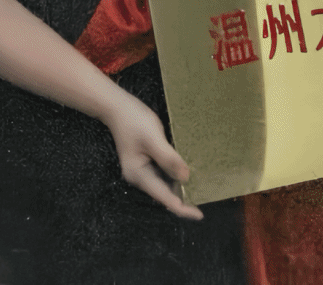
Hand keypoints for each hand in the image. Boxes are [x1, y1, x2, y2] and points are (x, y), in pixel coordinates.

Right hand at [104, 96, 202, 218]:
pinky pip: (163, 174)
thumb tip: (185, 178)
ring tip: (201, 189)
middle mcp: (140, 177)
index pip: (165, 198)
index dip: (183, 208)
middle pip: (165, 194)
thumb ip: (168, 159)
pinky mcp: (146, 161)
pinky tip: (188, 172)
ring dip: (181, 188)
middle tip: (206, 200)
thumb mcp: (153, 138)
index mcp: (139, 175)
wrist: (117, 107)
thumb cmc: (134, 121)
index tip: (200, 214)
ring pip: (165, 185)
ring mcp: (142, 170)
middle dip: (184, 199)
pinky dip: (176, 176)